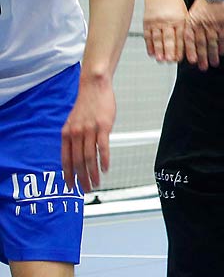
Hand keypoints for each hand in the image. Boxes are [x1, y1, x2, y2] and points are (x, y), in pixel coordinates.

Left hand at [61, 75, 114, 191]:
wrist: (94, 87)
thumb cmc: (87, 105)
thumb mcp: (74, 122)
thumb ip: (74, 138)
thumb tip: (76, 153)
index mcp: (66, 134)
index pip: (66, 160)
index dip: (68, 175)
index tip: (71, 186)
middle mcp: (75, 134)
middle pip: (78, 162)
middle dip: (82, 178)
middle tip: (86, 189)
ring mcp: (89, 131)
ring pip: (89, 157)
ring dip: (93, 173)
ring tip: (96, 183)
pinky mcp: (102, 127)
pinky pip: (102, 147)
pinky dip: (104, 160)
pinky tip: (105, 169)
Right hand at [143, 0, 186, 62]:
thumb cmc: (174, 2)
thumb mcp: (184, 14)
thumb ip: (185, 28)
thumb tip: (187, 46)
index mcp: (179, 19)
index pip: (181, 36)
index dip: (180, 48)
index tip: (181, 58)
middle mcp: (167, 20)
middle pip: (168, 38)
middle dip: (169, 51)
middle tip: (170, 61)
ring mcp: (156, 21)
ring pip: (157, 38)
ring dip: (158, 50)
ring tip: (160, 59)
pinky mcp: (147, 21)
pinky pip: (148, 35)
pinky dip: (149, 45)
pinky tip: (151, 52)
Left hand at [183, 0, 223, 68]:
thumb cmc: (204, 2)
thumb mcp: (192, 12)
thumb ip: (190, 26)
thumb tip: (189, 42)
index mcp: (192, 21)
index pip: (189, 39)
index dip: (190, 51)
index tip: (191, 61)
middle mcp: (202, 24)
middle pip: (202, 43)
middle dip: (202, 57)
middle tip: (203, 67)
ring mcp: (214, 24)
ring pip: (213, 42)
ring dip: (213, 54)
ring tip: (213, 63)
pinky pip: (223, 37)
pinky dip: (223, 46)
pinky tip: (222, 52)